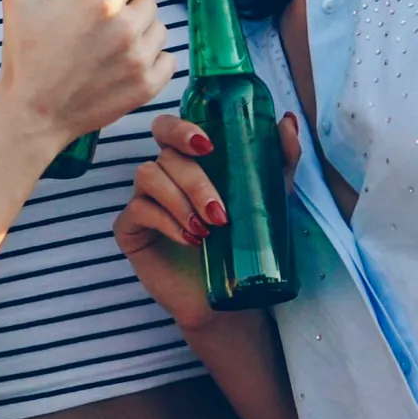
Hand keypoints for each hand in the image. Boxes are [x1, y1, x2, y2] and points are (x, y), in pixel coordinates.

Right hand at [0, 0, 173, 154]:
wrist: (32, 114)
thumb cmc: (24, 57)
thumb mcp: (17, 2)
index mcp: (100, 2)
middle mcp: (126, 28)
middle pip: (150, 0)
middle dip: (133, 4)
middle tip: (112, 16)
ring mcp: (139, 59)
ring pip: (160, 30)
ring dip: (145, 31)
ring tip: (120, 41)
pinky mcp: (146, 86)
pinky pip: (168, 60)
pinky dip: (155, 58)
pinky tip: (132, 61)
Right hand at [114, 111, 300, 330]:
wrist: (230, 296)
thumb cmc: (244, 243)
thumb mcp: (270, 197)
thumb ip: (279, 160)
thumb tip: (288, 121)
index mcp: (188, 162)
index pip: (170, 128)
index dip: (181, 129)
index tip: (208, 146)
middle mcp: (162, 176)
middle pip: (165, 155)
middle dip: (195, 181)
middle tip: (220, 212)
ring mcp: (142, 200)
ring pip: (147, 176)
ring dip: (181, 201)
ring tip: (208, 229)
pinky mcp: (129, 229)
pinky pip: (138, 210)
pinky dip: (167, 222)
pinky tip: (190, 240)